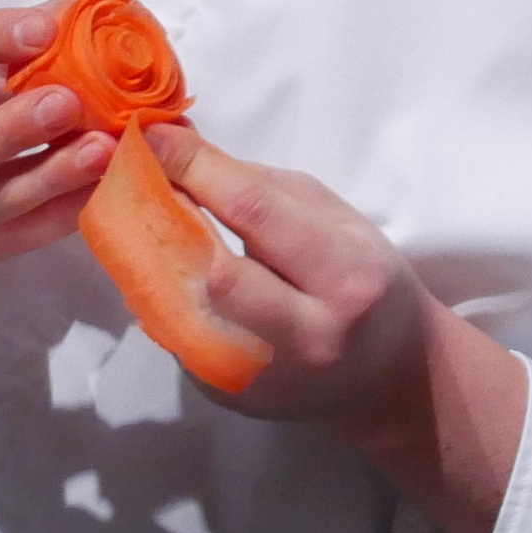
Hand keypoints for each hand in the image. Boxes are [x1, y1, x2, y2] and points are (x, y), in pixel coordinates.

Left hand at [150, 126, 527, 532]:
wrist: (388, 373)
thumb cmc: (363, 276)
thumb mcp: (334, 219)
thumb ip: (259, 188)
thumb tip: (178, 151)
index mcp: (345, 276)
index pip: (253, 212)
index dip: (194, 168)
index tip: (153, 136)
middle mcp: (305, 335)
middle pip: (212, 271)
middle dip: (169, 218)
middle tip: (143, 183)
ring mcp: (264, 377)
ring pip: (182, 308)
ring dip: (159, 260)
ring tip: (152, 228)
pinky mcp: (228, 396)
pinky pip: (177, 336)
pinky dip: (169, 300)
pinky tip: (178, 280)